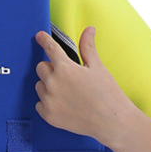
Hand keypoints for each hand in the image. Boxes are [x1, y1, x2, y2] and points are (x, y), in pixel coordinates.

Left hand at [35, 26, 150, 151]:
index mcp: (65, 68)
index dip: (43, 39)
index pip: (49, 48)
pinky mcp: (49, 116)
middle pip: (41, 67)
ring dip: (48, 85)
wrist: (112, 122)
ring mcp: (50, 101)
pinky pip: (39, 104)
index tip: (39, 36)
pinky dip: (48, 102)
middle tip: (66, 76)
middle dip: (51, 68)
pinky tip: (63, 104)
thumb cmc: (107, 94)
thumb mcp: (98, 67)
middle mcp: (54, 84)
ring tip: (67, 92)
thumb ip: (87, 48)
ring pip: (39, 86)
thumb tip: (88, 29)